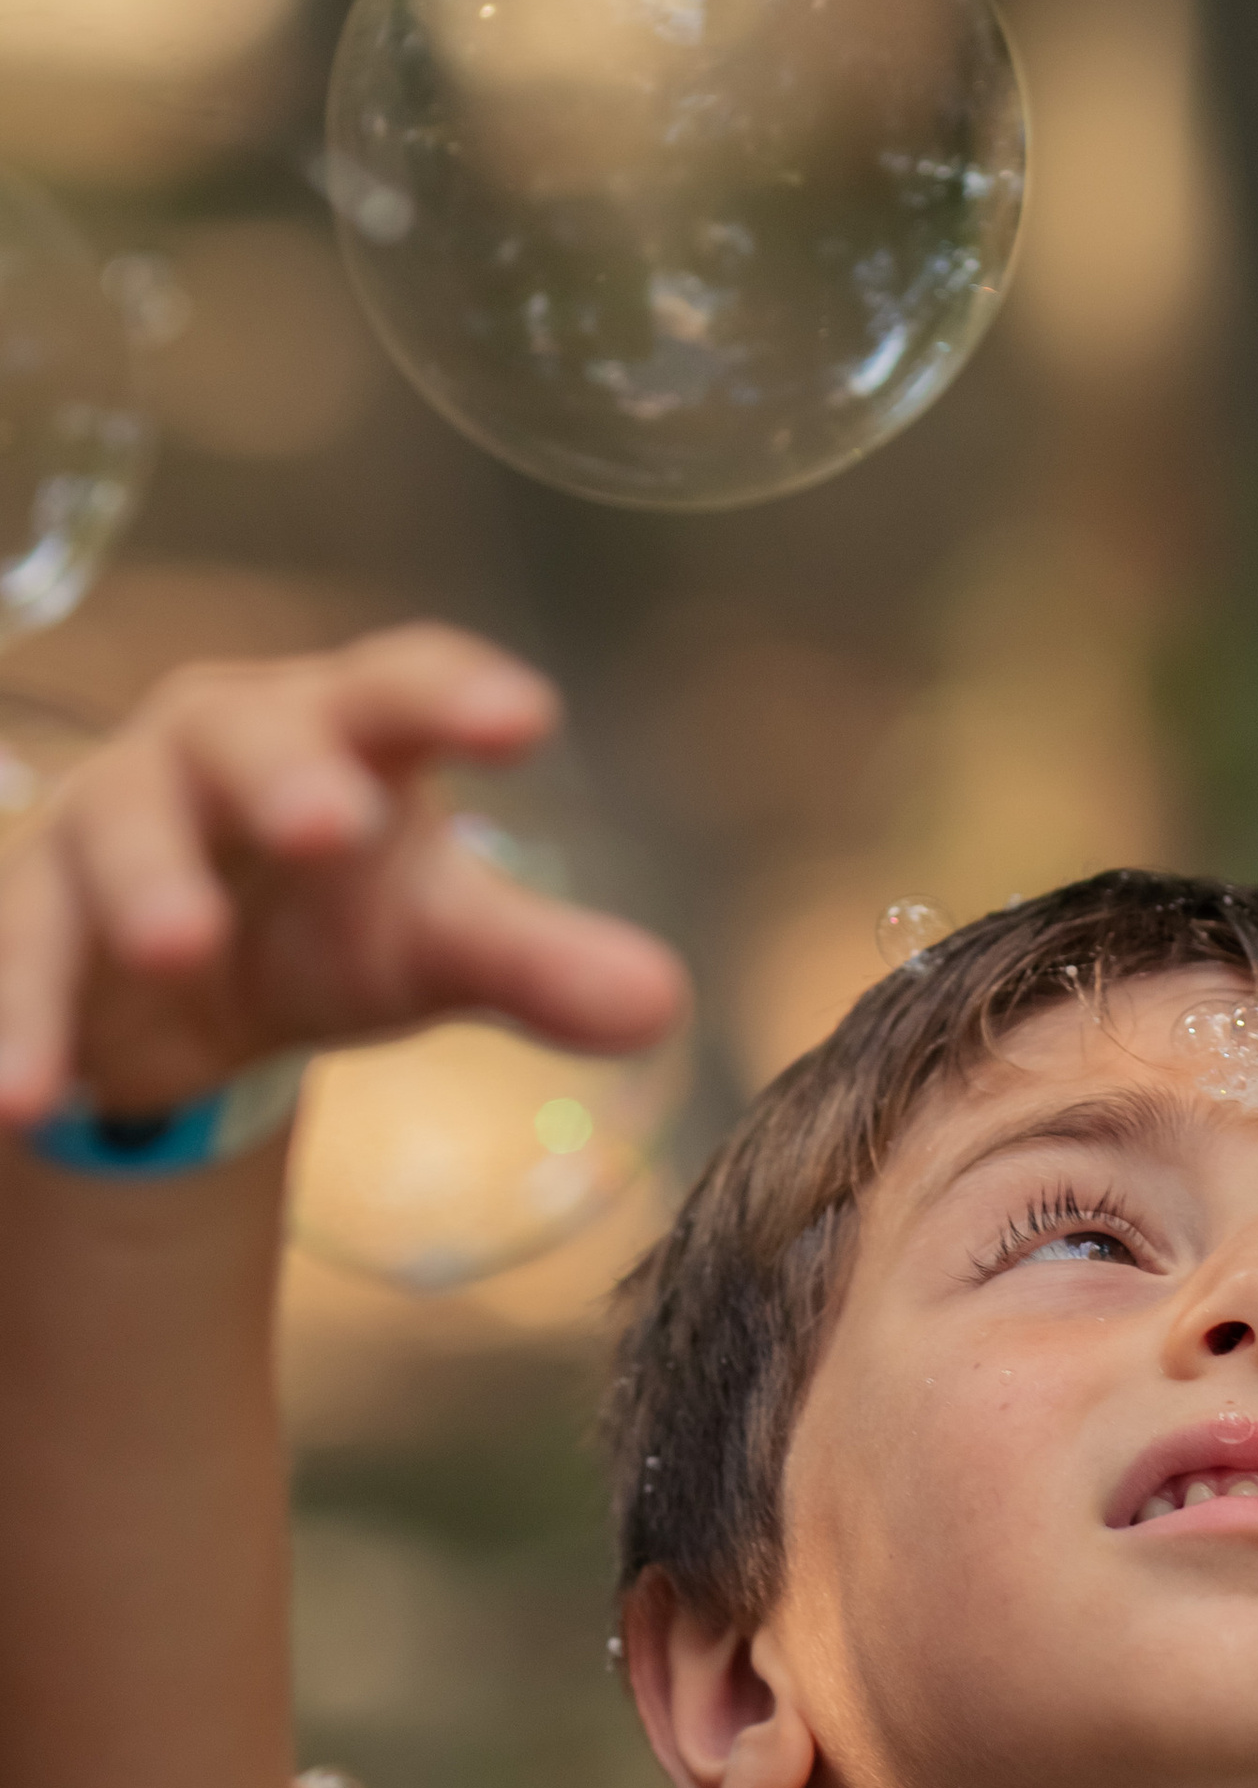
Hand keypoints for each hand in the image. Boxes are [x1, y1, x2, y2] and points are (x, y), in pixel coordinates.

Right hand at [0, 622, 688, 1130]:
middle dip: (282, 774)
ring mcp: (109, 818)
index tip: (526, 720)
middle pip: (244, 736)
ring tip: (181, 950)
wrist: (188, 978)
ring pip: (118, 834)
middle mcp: (214, 748)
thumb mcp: (439, 948)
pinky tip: (18, 1100)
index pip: (402, 687)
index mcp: (339, 730)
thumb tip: (663, 1005)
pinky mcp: (30, 911)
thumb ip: (541, 965)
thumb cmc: (335, 922)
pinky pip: (19, 959)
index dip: (455, 694)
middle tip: (330, 824)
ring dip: (145, 887)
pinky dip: (18, 1024)